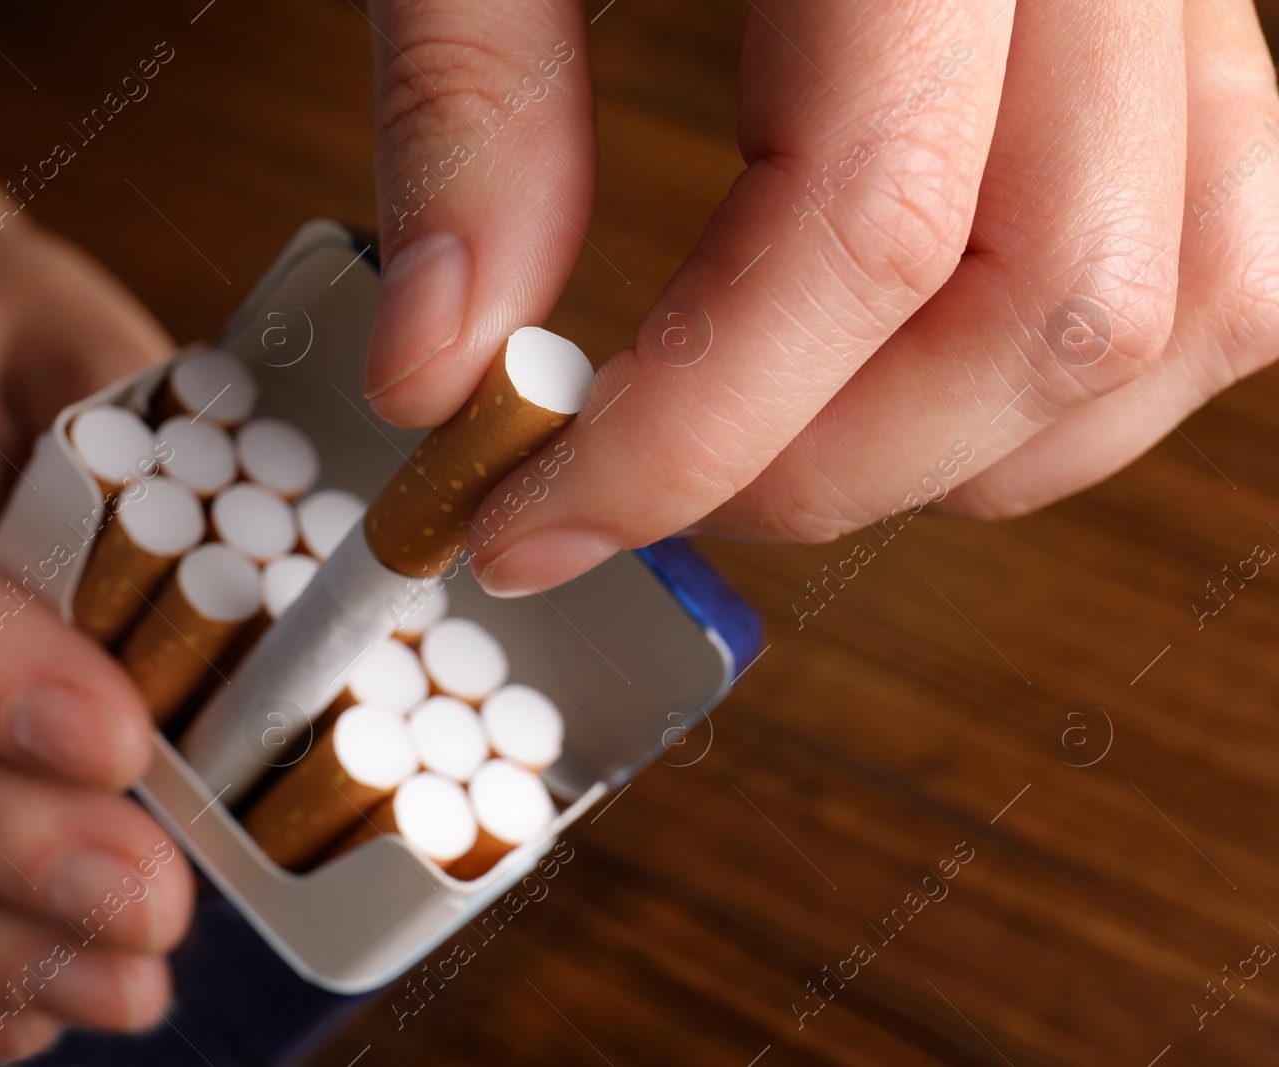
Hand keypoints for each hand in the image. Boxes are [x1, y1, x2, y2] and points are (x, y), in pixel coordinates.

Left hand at [362, 0, 1278, 594]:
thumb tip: (441, 370)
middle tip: (643, 494)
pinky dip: (1095, 368)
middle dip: (821, 469)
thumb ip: (473, 107)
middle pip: (1049, 308)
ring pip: (1180, 303)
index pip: (863, 235)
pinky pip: (1232, 237)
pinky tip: (937, 383)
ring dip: (972, 453)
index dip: (686, 433)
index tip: (526, 523)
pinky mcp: (1181, 9)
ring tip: (782, 464)